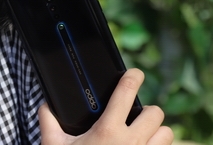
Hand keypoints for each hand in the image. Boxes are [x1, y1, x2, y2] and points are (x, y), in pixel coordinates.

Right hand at [39, 68, 173, 144]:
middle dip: (147, 113)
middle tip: (136, 119)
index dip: (134, 77)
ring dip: (157, 134)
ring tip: (145, 138)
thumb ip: (49, 123)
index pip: (127, 92)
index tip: (136, 74)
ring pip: (167, 134)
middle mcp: (131, 142)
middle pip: (155, 113)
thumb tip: (45, 106)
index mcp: (107, 130)